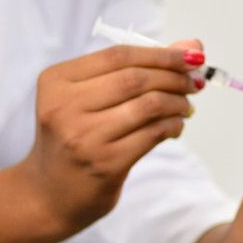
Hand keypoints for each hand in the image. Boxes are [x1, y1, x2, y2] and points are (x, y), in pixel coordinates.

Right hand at [0, 41, 206, 242]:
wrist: (48, 195)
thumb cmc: (75, 138)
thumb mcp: (89, 97)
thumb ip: (135, 68)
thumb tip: (192, 47)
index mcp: (57, 81)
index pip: (118, 56)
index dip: (161, 53)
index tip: (191, 56)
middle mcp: (64, 107)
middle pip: (135, 79)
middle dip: (174, 77)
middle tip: (194, 82)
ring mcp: (84, 137)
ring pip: (148, 105)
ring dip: (177, 102)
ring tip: (186, 105)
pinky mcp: (105, 164)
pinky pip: (152, 134)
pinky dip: (173, 125)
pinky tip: (176, 126)